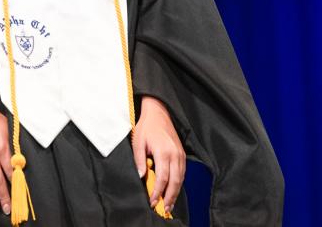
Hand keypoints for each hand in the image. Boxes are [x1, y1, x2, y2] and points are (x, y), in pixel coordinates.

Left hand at [133, 95, 185, 211]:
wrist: (159, 112)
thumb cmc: (147, 126)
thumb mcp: (138, 142)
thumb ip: (139, 160)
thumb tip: (141, 177)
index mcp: (164, 152)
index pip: (162, 178)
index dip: (158, 192)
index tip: (153, 201)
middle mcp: (175, 154)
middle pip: (175, 181)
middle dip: (170, 197)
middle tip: (164, 209)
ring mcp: (180, 154)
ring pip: (181, 178)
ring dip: (175, 192)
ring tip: (169, 203)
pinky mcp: (182, 154)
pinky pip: (183, 172)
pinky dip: (179, 183)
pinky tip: (173, 190)